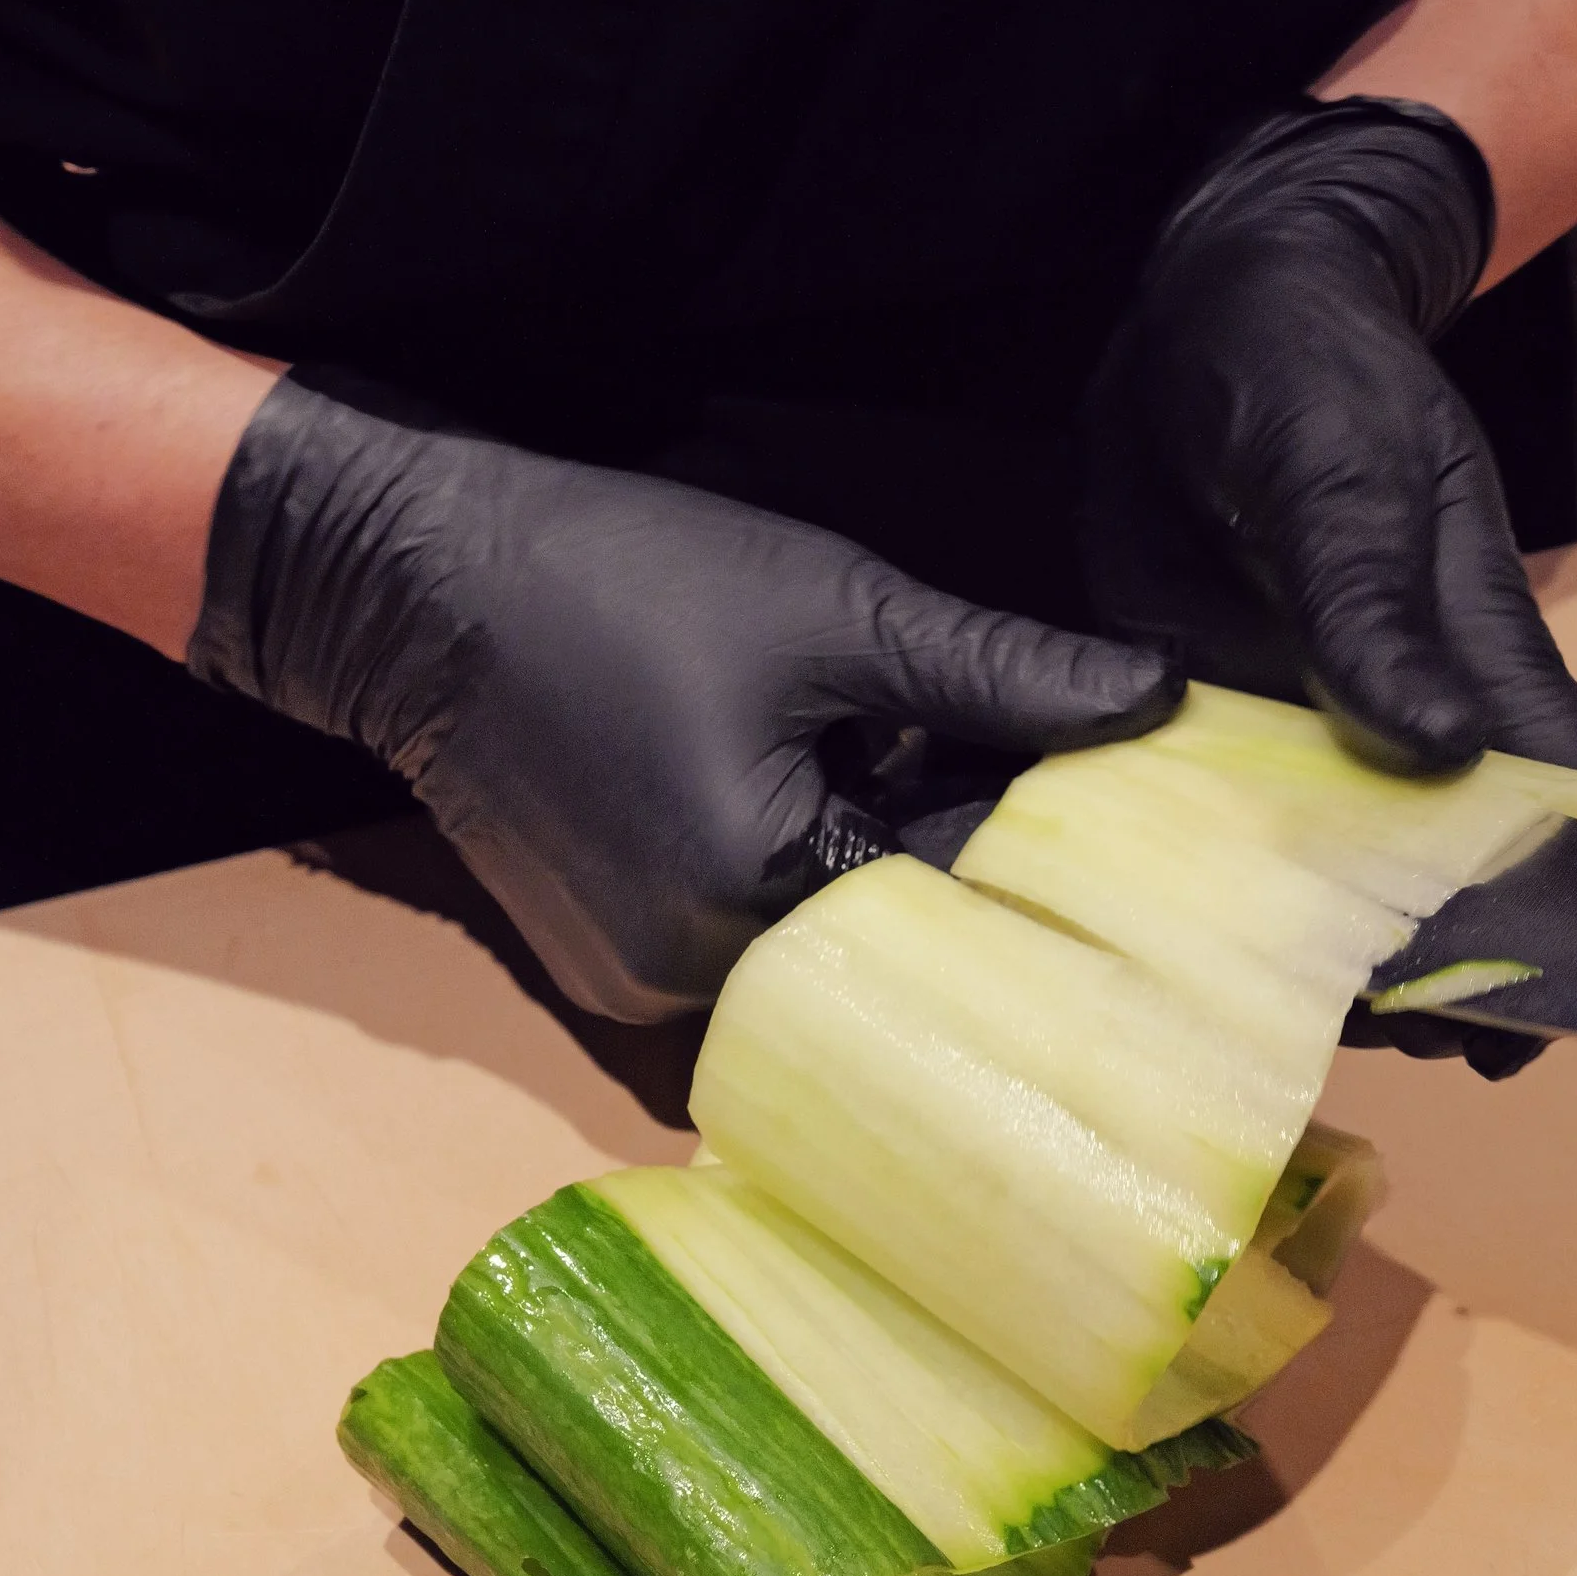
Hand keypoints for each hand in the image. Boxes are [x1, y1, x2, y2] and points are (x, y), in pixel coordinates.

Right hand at [190, 376, 1181, 1020]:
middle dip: (951, 872)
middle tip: (1017, 789)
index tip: (1115, 823)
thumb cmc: (625, 580)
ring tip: (891, 776)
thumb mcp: (835, 610)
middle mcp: (696, 982)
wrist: (413, 587)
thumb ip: (1001, 673)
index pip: (955, 916)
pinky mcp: (600, 978)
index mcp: (762, 896)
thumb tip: (1163, 696)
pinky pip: (738, 953)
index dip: (1037, 864)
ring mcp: (636, 995)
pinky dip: (782, 891)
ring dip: (864, 880)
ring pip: (814, 960)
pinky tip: (797, 801)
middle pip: (885, 956)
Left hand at [1081, 96, 1576, 1077]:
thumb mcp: (1338, 473)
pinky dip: (1211, 899)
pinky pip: (1226, 832)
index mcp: (1481, 658)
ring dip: (1326, 956)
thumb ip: (1369, 612)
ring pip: (1342, 876)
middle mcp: (1409, 713)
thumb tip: (1439, 754)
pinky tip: (1163, 970)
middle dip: (1449, 976)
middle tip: (1413, 1064)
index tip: (1544, 1030)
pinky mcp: (1217, 719)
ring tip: (1287, 1048)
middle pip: (1458, 875)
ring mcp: (1312, 723)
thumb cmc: (1307, 367)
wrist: (1216, 307)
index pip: (1567, 812)